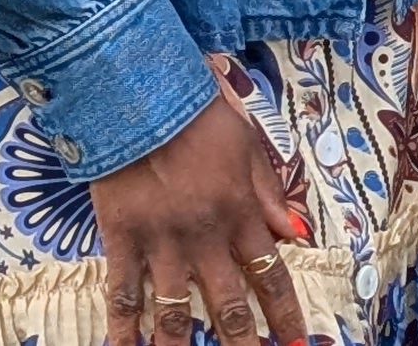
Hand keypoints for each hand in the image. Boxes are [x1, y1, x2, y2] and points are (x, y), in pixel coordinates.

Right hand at [94, 94, 308, 345]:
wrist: (140, 96)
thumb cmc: (198, 113)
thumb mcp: (248, 144)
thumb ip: (269, 193)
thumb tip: (296, 232)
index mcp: (240, 212)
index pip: (270, 273)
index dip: (284, 313)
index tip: (296, 341)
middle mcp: (205, 235)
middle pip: (227, 302)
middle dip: (241, 341)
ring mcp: (161, 240)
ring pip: (174, 308)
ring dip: (180, 345)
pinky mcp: (121, 238)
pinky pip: (123, 291)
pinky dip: (123, 328)